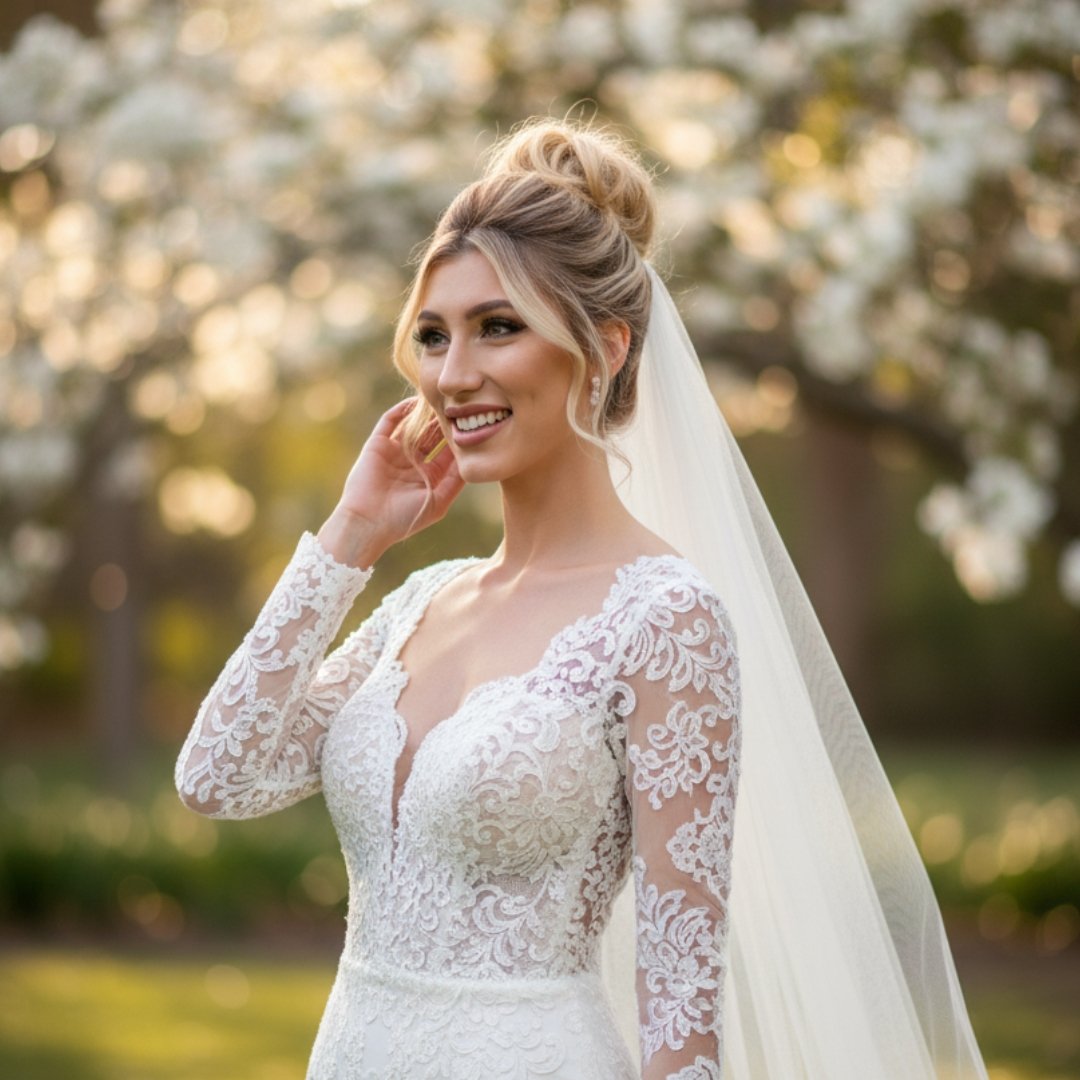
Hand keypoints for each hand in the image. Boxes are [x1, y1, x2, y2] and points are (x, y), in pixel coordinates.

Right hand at [320, 398, 462, 564]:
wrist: (368, 523)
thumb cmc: (404, 518)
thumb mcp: (438, 502)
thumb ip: (455, 482)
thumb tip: (472, 461)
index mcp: (428, 476)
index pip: (446, 451)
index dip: (458, 438)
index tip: (472, 424)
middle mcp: (412, 462)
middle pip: (431, 436)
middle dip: (443, 422)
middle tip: (458, 406)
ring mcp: (394, 452)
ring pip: (412, 426)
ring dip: (425, 414)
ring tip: (440, 399)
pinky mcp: (377, 445)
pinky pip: (390, 422)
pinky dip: (401, 410)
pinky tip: (415, 402)